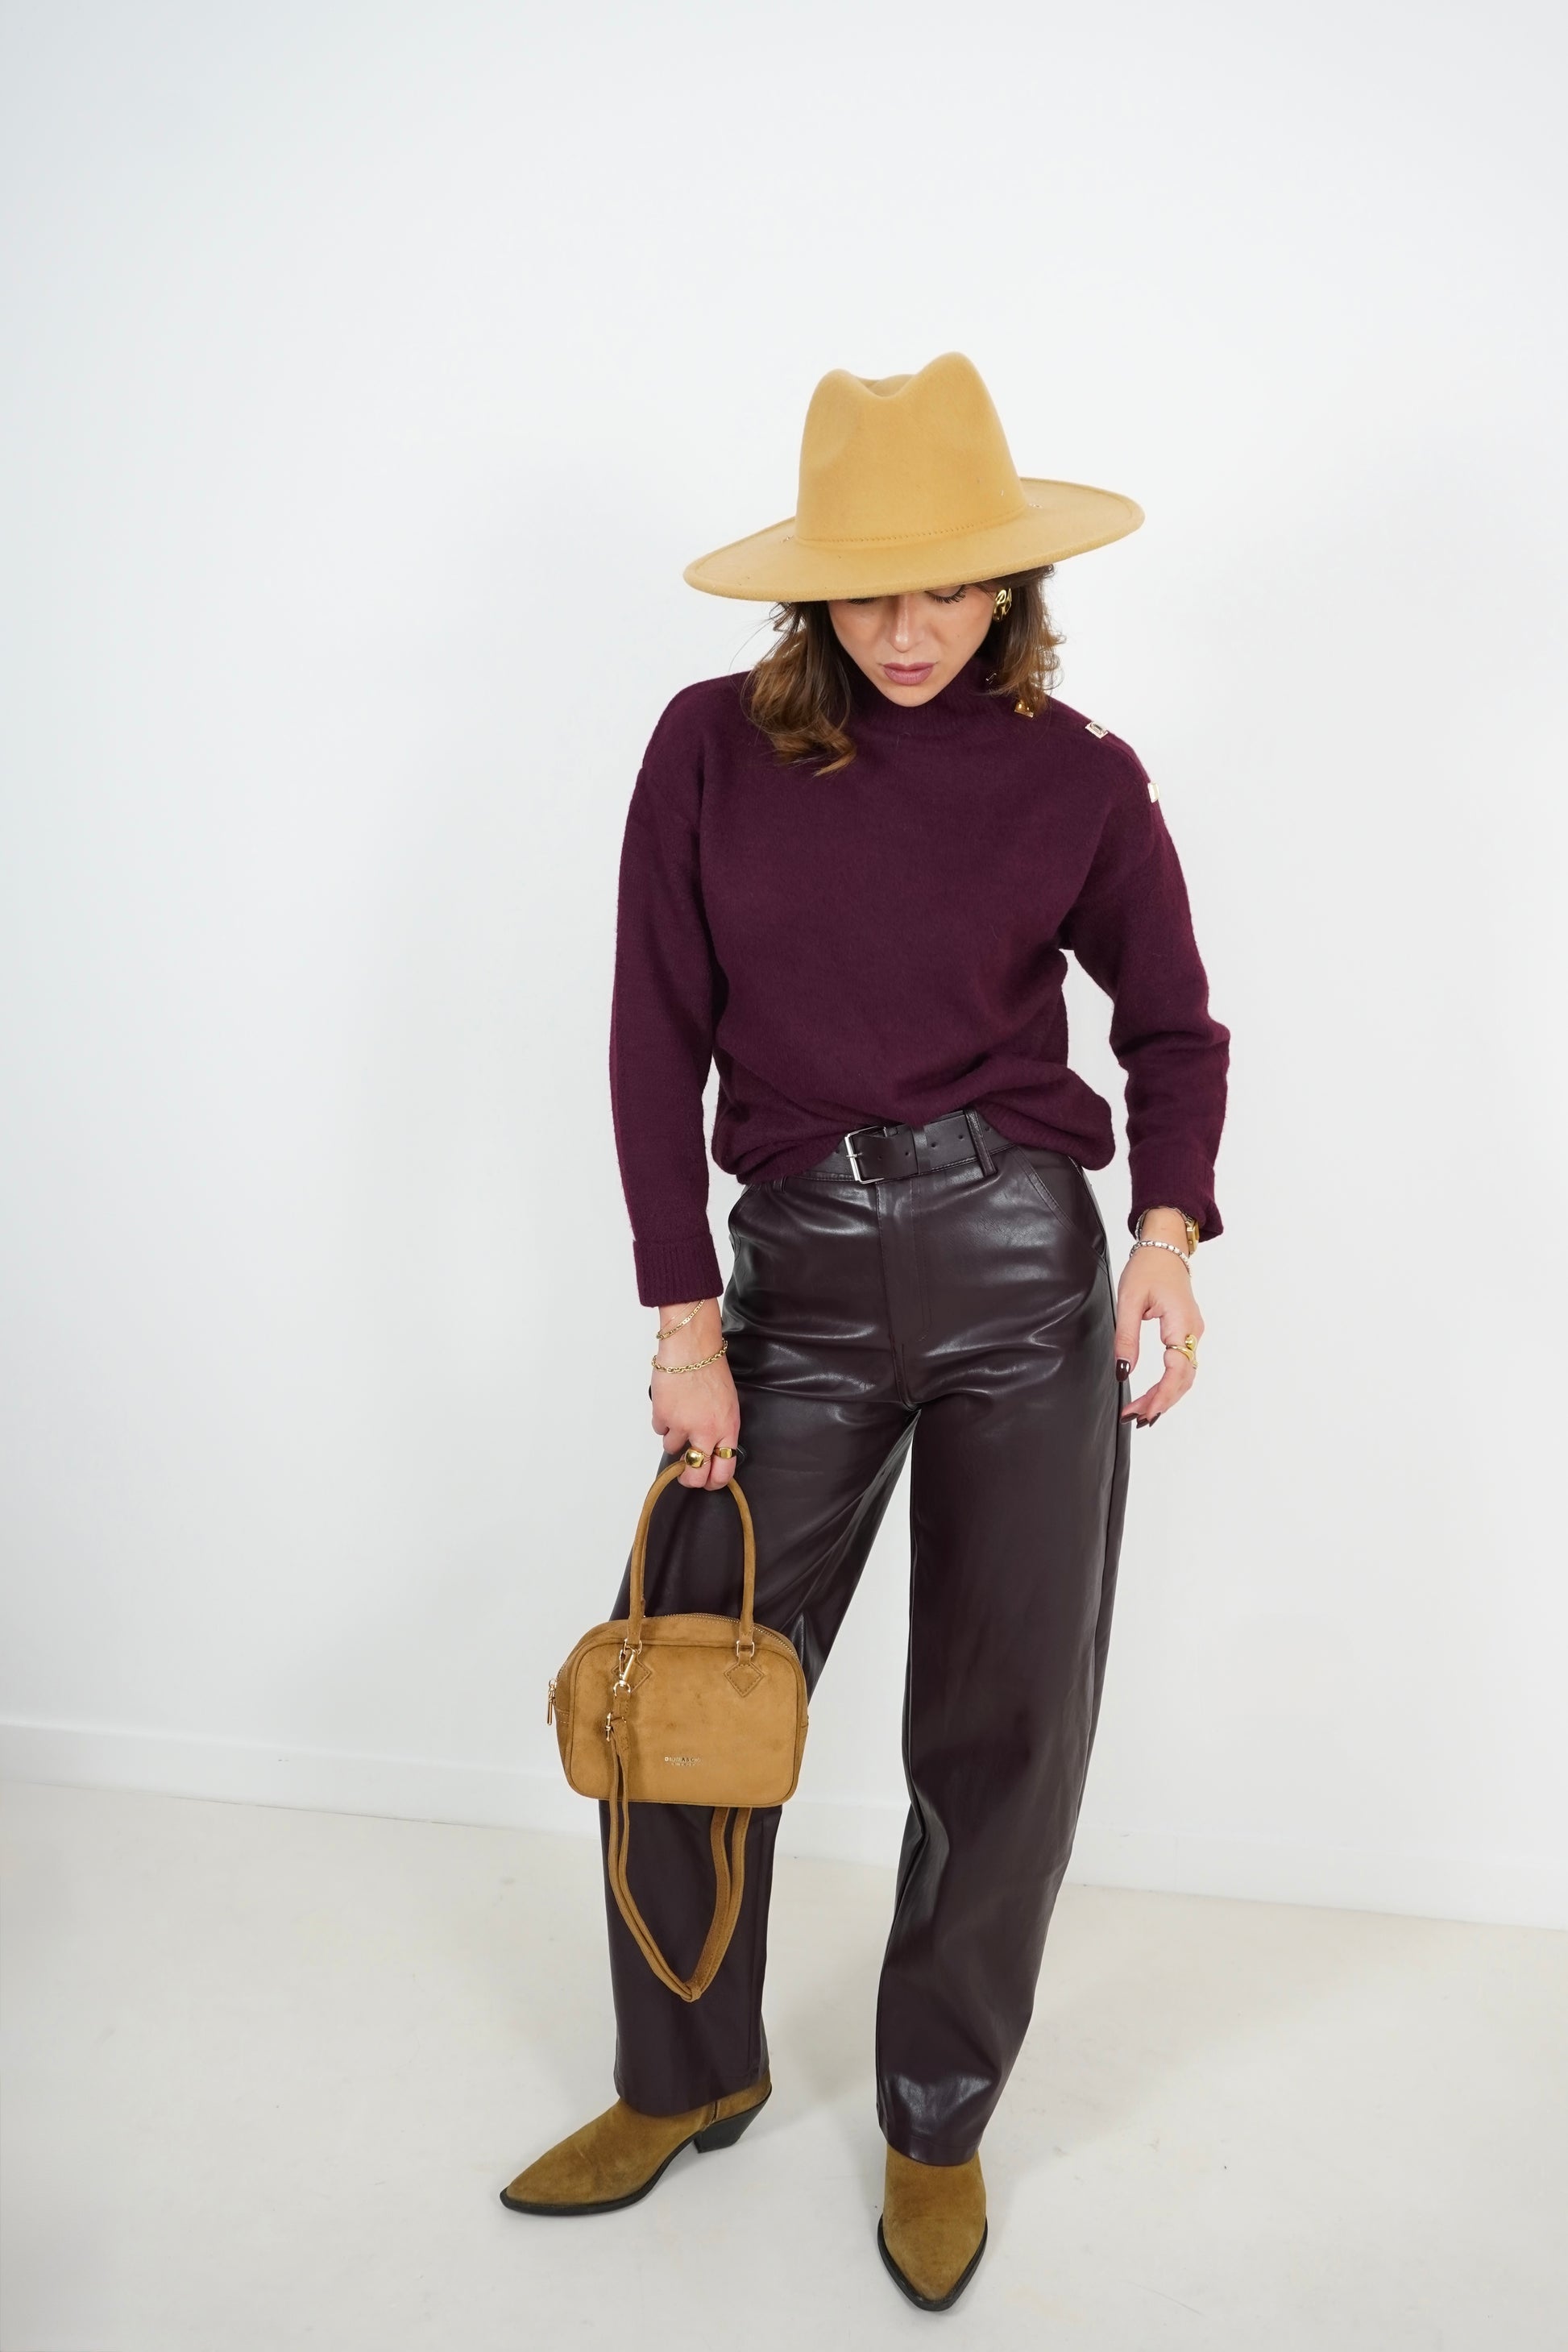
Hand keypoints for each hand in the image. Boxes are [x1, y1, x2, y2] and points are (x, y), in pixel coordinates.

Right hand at [650, 1299, 740, 1486]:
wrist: (692, 1347)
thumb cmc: (712, 1370)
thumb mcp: (729, 1403)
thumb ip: (722, 1429)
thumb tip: (712, 1451)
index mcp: (728, 1428)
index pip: (724, 1470)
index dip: (714, 1482)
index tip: (708, 1482)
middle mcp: (707, 1431)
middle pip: (695, 1474)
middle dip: (689, 1478)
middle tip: (686, 1473)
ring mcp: (683, 1425)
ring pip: (672, 1448)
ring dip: (674, 1436)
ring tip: (679, 1412)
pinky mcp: (663, 1416)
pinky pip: (659, 1429)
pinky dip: (662, 1419)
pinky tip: (670, 1402)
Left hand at [1113, 1229, 1203, 1426]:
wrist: (1166, 1247)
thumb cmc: (1148, 1268)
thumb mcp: (1129, 1300)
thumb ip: (1126, 1337)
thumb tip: (1122, 1371)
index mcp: (1181, 1323)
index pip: (1176, 1369)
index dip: (1161, 1395)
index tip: (1143, 1412)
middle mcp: (1194, 1331)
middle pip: (1183, 1378)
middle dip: (1161, 1402)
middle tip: (1135, 1418)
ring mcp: (1194, 1332)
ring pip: (1185, 1375)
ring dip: (1165, 1396)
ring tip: (1142, 1412)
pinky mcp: (1188, 1332)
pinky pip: (1183, 1365)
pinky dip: (1170, 1384)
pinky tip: (1155, 1395)